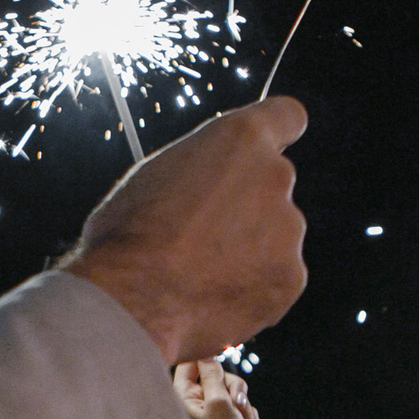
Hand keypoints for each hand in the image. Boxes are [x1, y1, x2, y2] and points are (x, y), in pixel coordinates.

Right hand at [61, 97, 309, 365]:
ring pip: (275, 237)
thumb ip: (196, 170)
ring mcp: (288, 230)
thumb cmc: (128, 237)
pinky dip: (252, 289)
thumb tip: (200, 185)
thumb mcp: (152, 175)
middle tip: (202, 235)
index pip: (286, 117)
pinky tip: (213, 298)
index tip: (265, 152)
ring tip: (200, 274)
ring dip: (249, 250)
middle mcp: (275, 177)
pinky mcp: (290, 279)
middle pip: (273, 186)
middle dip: (246, 207)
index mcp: (241, 139)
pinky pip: (276, 280)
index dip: (276, 134)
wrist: (133, 301)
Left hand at [176, 359, 260, 418]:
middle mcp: (198, 402)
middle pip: (219, 375)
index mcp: (186, 396)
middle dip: (236, 389)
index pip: (190, 364)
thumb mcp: (219, 403)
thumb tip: (207, 354)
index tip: (221, 358)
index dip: (206, 358)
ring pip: (236, 392)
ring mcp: (215, 412)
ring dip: (246, 409)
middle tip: (238, 404)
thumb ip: (213, 375)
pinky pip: (244, 408)